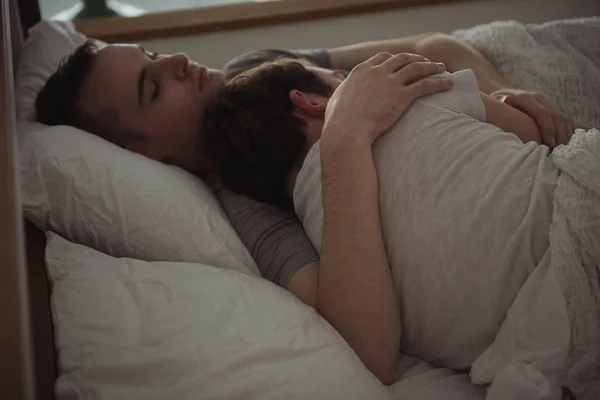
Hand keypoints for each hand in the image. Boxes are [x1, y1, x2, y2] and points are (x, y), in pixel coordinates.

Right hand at [322, 52, 452, 145]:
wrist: (346, 131)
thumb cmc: (338, 122)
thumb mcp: (337, 100)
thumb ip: (344, 93)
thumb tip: (342, 97)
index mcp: (361, 71)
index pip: (382, 57)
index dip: (395, 58)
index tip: (403, 61)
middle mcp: (377, 72)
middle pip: (402, 58)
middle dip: (416, 58)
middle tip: (426, 62)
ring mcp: (390, 82)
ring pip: (417, 68)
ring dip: (432, 66)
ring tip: (442, 68)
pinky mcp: (402, 96)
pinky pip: (425, 85)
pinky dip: (439, 83)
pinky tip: (448, 84)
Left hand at [491, 89, 580, 148]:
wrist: (501, 94)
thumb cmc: (495, 106)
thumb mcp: (494, 109)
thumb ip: (500, 116)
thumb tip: (503, 132)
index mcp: (524, 98)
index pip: (542, 113)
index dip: (548, 129)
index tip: (549, 144)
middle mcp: (538, 98)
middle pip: (556, 117)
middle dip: (559, 136)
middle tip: (558, 152)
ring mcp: (546, 102)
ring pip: (563, 118)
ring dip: (565, 135)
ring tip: (563, 150)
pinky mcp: (551, 107)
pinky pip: (565, 119)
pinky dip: (569, 130)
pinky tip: (569, 142)